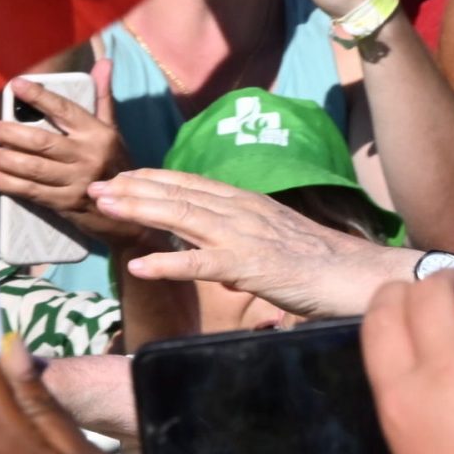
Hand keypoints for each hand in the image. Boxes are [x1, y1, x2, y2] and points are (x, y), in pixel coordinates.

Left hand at [0, 61, 138, 246]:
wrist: (128, 209)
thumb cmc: (115, 163)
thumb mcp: (113, 130)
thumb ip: (103, 97)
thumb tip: (104, 62)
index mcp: (98, 134)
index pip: (64, 109)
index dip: (39, 97)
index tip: (16, 85)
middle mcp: (89, 155)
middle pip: (42, 142)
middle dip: (11, 134)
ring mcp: (78, 181)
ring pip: (34, 168)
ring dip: (6, 160)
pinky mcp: (67, 203)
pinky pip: (33, 192)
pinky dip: (10, 184)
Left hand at [99, 168, 408, 316]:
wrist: (358, 276)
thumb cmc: (321, 267)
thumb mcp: (274, 250)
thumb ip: (242, 254)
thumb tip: (219, 270)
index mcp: (248, 205)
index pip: (192, 185)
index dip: (152, 180)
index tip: (120, 177)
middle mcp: (242, 212)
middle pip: (179, 195)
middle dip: (133, 189)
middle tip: (94, 186)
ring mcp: (245, 237)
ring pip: (182, 219)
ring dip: (139, 211)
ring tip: (104, 207)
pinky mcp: (251, 266)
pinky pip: (200, 264)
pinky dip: (167, 263)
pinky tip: (137, 266)